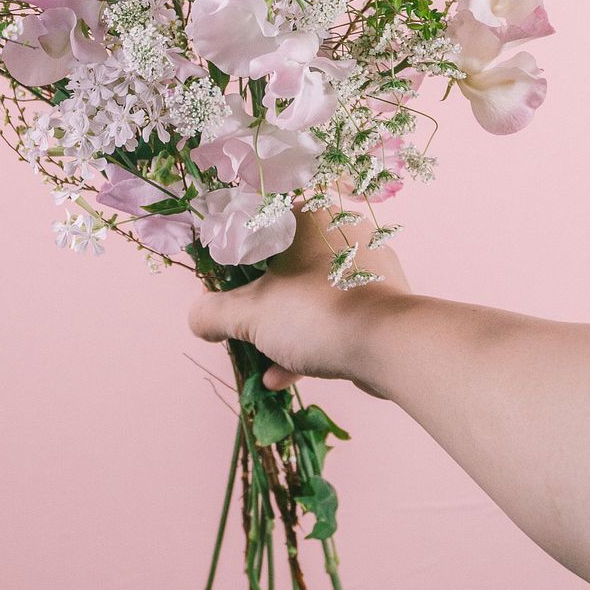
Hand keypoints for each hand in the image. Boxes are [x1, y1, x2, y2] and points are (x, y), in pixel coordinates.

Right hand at [188, 206, 410, 393]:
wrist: (392, 345)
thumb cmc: (316, 313)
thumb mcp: (250, 314)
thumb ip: (214, 314)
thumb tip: (196, 319)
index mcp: (309, 214)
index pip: (261, 223)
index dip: (235, 256)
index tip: (221, 286)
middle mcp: (340, 228)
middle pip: (285, 261)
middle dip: (260, 299)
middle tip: (241, 322)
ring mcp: (367, 264)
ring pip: (311, 290)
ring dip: (283, 325)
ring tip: (259, 357)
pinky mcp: (382, 298)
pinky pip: (336, 312)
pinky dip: (310, 338)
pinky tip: (283, 374)